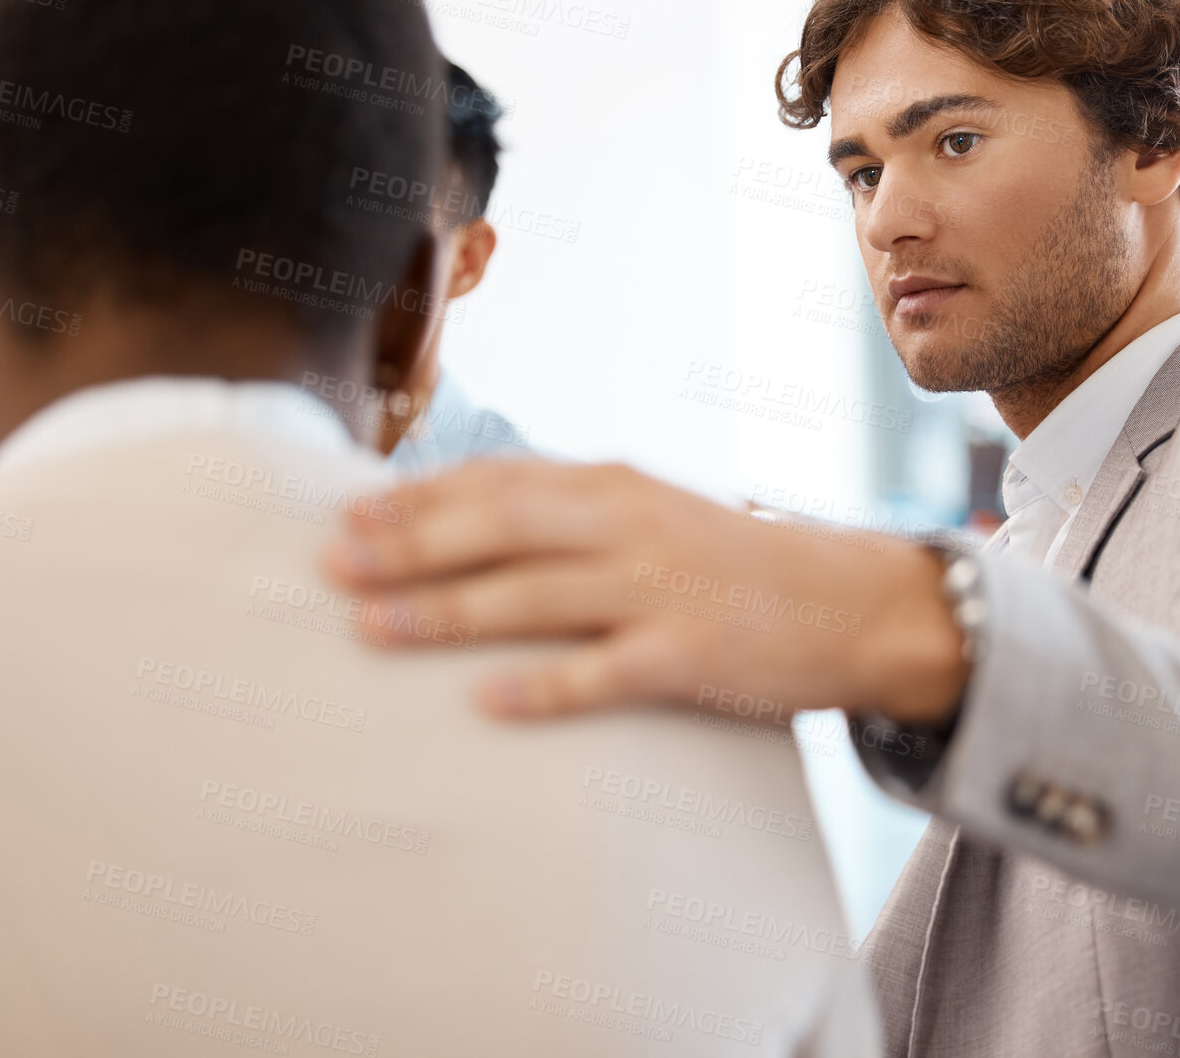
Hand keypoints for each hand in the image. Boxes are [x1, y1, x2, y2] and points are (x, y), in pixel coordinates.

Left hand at [322, 457, 969, 721]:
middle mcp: (629, 524)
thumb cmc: (733, 561)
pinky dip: (542, 687)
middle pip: (499, 526)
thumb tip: (471, 518)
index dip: (419, 495)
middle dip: (408, 543)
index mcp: (615, 484)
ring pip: (532, 594)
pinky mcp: (688, 654)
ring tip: (370, 625)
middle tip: (332, 563)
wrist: (847, 600)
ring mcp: (659, 588)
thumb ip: (573, 512)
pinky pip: (601, 673)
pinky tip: (485, 702)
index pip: (500, 478)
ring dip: (444, 610)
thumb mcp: (653, 512)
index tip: (350, 511)